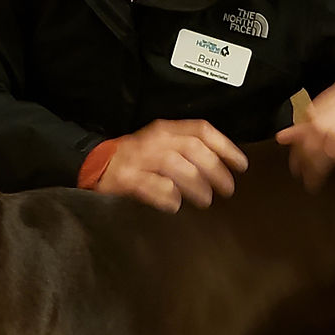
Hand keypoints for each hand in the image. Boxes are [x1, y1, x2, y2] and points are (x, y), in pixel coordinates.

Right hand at [95, 119, 247, 212]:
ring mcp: (140, 158)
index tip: (241, 165)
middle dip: (216, 171)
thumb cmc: (134, 158)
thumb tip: (223, 166)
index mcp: (165, 129)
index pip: (202, 131)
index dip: (226, 147)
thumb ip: (186, 148)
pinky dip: (171, 198)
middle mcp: (155, 140)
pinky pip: (157, 188)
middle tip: (227, 190)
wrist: (94, 164)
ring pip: (179, 168)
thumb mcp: (160, 144)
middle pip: (195, 150)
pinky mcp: (127, 178)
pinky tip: (176, 205)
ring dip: (197, 186)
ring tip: (205, 200)